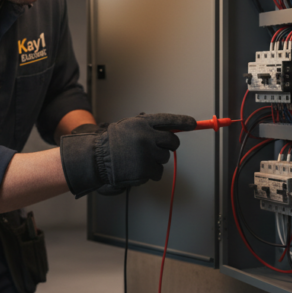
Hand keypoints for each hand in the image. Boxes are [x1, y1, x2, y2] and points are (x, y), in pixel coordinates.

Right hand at [60, 113, 196, 196]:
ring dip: (156, 159)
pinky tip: (138, 168)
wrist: (98, 158)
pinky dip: (151, 172)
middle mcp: (147, 136)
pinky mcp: (146, 169)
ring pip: (165, 157)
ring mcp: (147, 153)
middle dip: (168, 145)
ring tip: (139, 158)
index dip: (183, 122)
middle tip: (157, 148)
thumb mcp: (130, 126)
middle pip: (172, 141)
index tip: (193, 124)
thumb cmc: (114, 142)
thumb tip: (172, 130)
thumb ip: (149, 127)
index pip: (169, 120)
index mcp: (143, 123)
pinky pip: (159, 172)